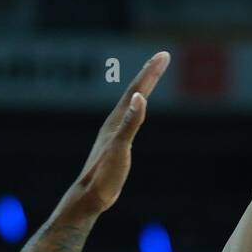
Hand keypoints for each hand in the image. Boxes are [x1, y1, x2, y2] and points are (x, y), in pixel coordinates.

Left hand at [72, 51, 170, 213]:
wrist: (88, 197)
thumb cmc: (104, 176)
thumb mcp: (120, 149)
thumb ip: (130, 123)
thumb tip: (140, 97)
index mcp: (116, 121)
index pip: (136, 90)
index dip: (150, 72)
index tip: (163, 55)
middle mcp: (114, 122)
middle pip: (133, 92)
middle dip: (149, 74)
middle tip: (162, 57)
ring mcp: (114, 133)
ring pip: (130, 104)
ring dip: (142, 88)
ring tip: (150, 77)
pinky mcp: (115, 144)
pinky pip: (129, 119)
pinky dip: (136, 109)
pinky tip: (137, 110)